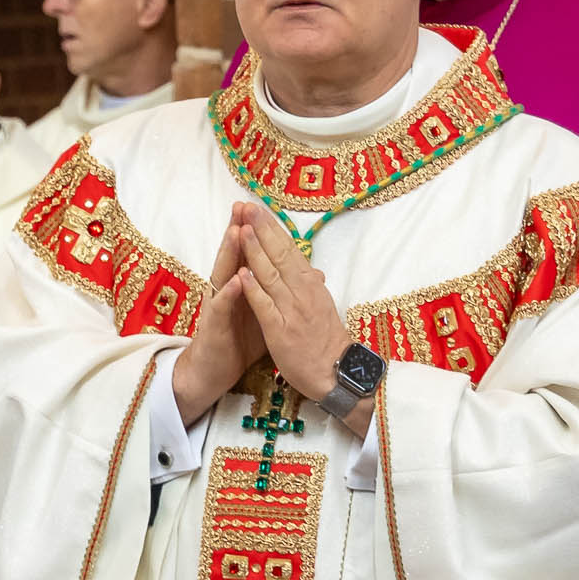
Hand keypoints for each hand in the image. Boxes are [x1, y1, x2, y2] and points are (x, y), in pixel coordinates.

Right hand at [171, 208, 262, 425]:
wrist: (215, 370)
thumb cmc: (239, 339)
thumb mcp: (264, 312)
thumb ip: (277, 291)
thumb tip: (304, 275)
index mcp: (241, 285)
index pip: (249, 253)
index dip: (256, 232)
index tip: (263, 207)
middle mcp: (226, 290)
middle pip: (233, 255)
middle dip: (239, 229)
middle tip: (244, 206)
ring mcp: (218, 306)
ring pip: (223, 274)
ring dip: (230, 253)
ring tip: (237, 231)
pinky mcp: (214, 326)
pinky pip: (221, 307)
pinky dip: (229, 294)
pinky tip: (236, 281)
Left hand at [230, 207, 352, 395]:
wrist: (335, 372)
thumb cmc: (326, 340)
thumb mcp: (323, 307)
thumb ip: (313, 288)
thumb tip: (312, 271)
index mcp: (311, 285)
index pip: (291, 250)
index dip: (274, 229)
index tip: (260, 210)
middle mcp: (303, 292)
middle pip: (281, 256)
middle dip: (263, 230)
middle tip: (248, 207)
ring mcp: (291, 311)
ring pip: (272, 276)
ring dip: (256, 252)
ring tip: (243, 230)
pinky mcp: (280, 331)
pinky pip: (266, 306)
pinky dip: (254, 289)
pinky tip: (243, 274)